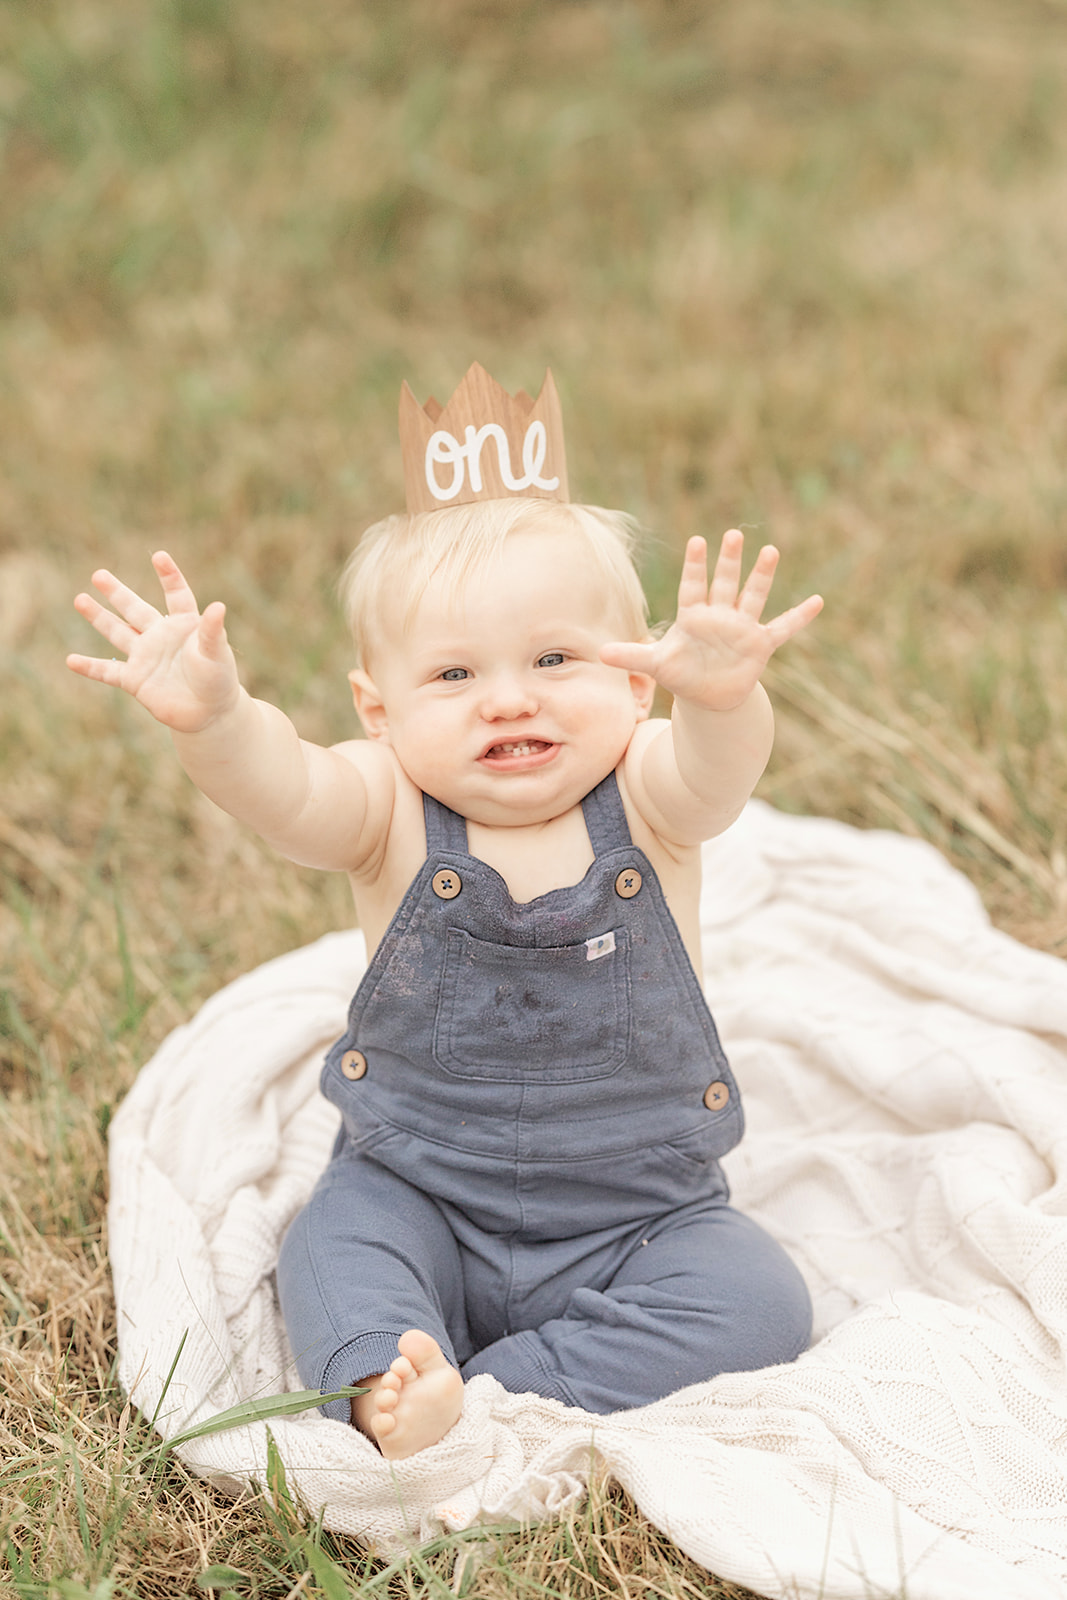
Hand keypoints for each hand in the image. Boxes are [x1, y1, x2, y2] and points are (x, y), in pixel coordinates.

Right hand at [66, 551, 240, 733]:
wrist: (210, 713)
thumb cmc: (219, 679)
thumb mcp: (216, 653)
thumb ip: (213, 631)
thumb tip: (218, 606)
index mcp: (184, 625)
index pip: (176, 595)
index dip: (169, 577)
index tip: (159, 557)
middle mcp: (160, 636)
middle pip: (135, 609)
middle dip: (117, 592)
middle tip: (99, 574)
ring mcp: (145, 657)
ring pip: (117, 632)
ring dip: (98, 617)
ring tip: (80, 599)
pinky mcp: (135, 680)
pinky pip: (108, 672)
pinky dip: (90, 667)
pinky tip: (71, 660)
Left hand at [601, 530, 822, 711]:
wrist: (709, 695)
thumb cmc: (682, 674)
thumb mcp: (656, 665)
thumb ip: (632, 656)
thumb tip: (600, 654)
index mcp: (693, 617)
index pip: (693, 586)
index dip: (695, 566)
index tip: (698, 541)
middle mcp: (719, 616)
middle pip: (724, 583)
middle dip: (728, 561)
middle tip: (733, 534)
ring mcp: (741, 628)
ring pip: (753, 597)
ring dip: (761, 576)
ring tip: (771, 550)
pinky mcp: (760, 645)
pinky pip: (782, 628)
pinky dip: (799, 617)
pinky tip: (817, 601)